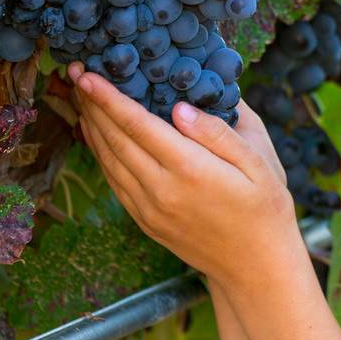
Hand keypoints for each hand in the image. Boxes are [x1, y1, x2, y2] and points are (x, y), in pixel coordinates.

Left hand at [65, 62, 299, 289]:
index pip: (137, 125)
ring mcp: (149, 209)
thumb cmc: (265, 206)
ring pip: (108, 161)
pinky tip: (97, 135)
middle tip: (75, 74)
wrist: (256, 266)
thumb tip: (180, 107)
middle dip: (91, 104)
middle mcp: (161, 190)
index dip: (108, 97)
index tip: (87, 74)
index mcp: (190, 169)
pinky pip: (114, 181)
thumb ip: (218, 131)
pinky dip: (100, 154)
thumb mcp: (259, 160)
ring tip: (80, 97)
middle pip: (115, 139)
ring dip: (91, 127)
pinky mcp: (145, 221)